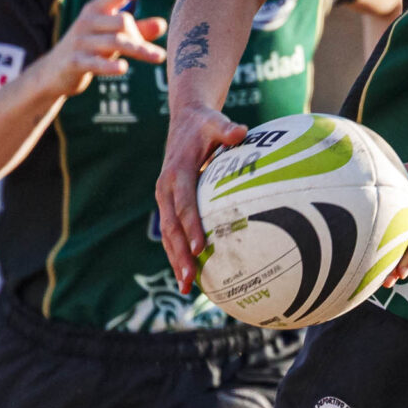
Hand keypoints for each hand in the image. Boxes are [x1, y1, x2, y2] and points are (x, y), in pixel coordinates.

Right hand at [32, 0, 168, 99]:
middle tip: (156, 54)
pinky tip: (124, 68)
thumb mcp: (112, 37)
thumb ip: (137, 31)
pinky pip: (96, 62)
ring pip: (115, 41)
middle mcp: (87, 21)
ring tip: (159, 57)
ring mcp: (80, 41)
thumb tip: (163, 24)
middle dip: (141, 36)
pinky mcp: (75, 62)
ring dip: (140, 50)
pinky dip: (111, 65)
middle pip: (122, 21)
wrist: (54, 73)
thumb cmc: (90, 50)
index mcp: (96, 9)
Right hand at [155, 102, 249, 289]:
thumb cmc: (205, 125)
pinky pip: (171, 233)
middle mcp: (165, 190)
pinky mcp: (168, 205)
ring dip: (175, 261)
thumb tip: (242, 132)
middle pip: (171, 228)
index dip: (192, 227)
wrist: (185, 120)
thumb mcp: (214, 122)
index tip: (202, 248)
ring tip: (186, 287)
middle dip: (180, 255)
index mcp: (176, 174)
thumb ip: (226, 129)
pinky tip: (190, 275)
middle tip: (190, 279)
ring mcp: (164, 199)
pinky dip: (177, 253)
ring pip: (167, 235)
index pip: (184, 205)